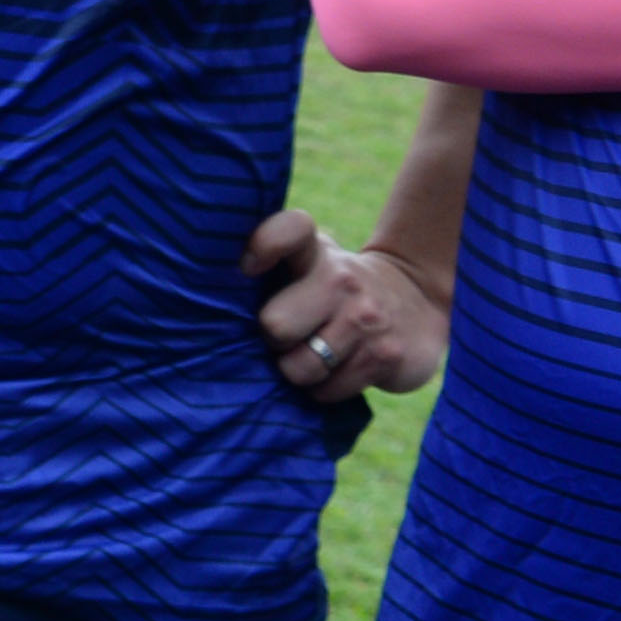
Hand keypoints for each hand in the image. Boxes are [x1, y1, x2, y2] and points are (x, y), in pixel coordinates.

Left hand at [245, 210, 449, 402]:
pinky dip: (324, 388)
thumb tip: (204, 292)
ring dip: (298, 370)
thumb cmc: (332, 285)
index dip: (265, 244)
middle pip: (276, 326)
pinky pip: (328, 391)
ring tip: (310, 353)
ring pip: (301, 368)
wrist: (416, 300)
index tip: (248, 266)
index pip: (289, 230)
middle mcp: (341, 280)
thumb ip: (266, 262)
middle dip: (274, 340)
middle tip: (286, 336)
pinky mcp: (386, 356)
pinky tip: (336, 368)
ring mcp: (366, 318)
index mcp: (314, 251)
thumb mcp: (306, 260)